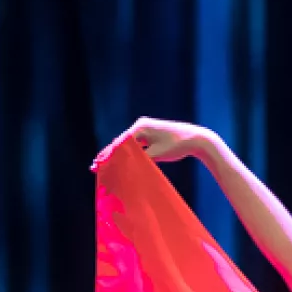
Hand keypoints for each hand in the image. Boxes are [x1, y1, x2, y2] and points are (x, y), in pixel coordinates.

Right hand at [99, 116, 219, 166]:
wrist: (197, 139)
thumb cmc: (178, 146)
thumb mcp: (157, 155)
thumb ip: (141, 159)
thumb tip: (126, 165)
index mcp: (141, 127)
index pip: (119, 142)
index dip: (108, 154)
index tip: (98, 163)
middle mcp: (141, 125)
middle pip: (121, 142)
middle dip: (109, 155)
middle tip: (95, 166)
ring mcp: (146, 129)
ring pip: (128, 144)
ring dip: (117, 155)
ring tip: (103, 165)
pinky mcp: (151, 135)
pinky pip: (136, 145)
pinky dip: (129, 153)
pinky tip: (120, 162)